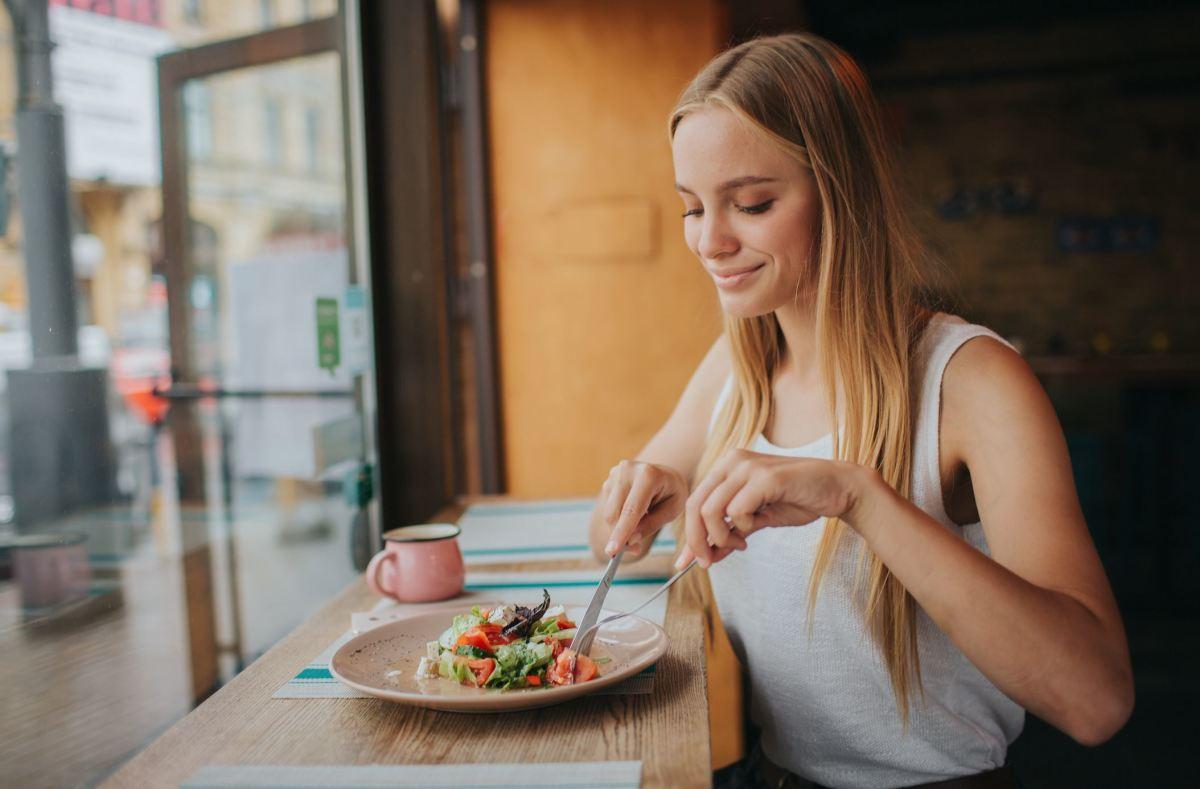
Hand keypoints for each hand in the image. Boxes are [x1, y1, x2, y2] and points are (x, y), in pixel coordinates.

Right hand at [589, 460, 688, 559]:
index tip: (612, 551)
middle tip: (634, 549)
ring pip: (609, 512)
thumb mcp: (672, 511)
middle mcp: (628, 470)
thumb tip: (630, 540)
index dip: (621, 532)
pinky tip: (634, 512)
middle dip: (620, 535)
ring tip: (641, 524)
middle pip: (614, 512)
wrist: (666, 474)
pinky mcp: (609, 479)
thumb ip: (651, 525)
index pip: (631, 510)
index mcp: (648, 475)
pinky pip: (608, 507)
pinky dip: (618, 517)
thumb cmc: (672, 493)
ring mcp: (616, 473)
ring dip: (620, 527)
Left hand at [677, 449, 872, 568]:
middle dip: (697, 541)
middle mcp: (732, 461)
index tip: (686, 562)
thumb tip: (706, 556)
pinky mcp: (765, 478)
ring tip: (741, 543)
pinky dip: (743, 527)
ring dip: (722, 537)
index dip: (689, 535)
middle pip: (696, 505)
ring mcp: (748, 467)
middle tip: (708, 562)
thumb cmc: (798, 500)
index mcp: (727, 466)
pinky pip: (736, 511)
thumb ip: (730, 533)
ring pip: (711, 510)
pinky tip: (757, 527)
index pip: (695, 502)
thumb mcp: (757, 520)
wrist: (838, 488)